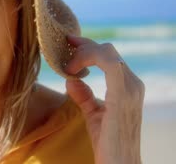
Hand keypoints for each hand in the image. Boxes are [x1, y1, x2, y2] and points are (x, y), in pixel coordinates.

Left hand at [64, 35, 144, 163]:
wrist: (120, 163)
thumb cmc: (108, 143)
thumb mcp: (93, 114)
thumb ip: (84, 96)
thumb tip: (71, 79)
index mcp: (127, 86)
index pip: (109, 57)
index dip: (87, 47)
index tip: (68, 44)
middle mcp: (132, 84)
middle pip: (108, 51)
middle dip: (83, 46)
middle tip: (64, 48)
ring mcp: (130, 88)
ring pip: (107, 52)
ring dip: (84, 52)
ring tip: (67, 65)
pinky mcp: (122, 93)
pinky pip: (108, 63)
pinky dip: (89, 59)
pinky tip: (73, 71)